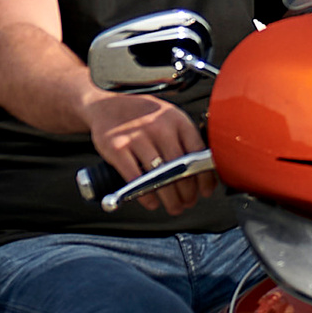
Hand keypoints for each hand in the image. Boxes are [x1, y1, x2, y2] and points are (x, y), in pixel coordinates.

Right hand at [83, 86, 210, 214]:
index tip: (205, 190)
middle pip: (180, 168)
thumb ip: (184, 140)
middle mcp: (158, 126)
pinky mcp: (117, 148)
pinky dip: (146, 196)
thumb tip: (205, 171)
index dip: (205, 177)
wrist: (106, 106)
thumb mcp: (168, 118)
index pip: (198, 152)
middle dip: (188, 192)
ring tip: (174, 206)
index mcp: (176, 119)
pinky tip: (152, 201)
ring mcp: (136, 137)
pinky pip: (136, 179)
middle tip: (188, 202)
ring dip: (170, 198)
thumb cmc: (141, 116)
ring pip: (160, 177)